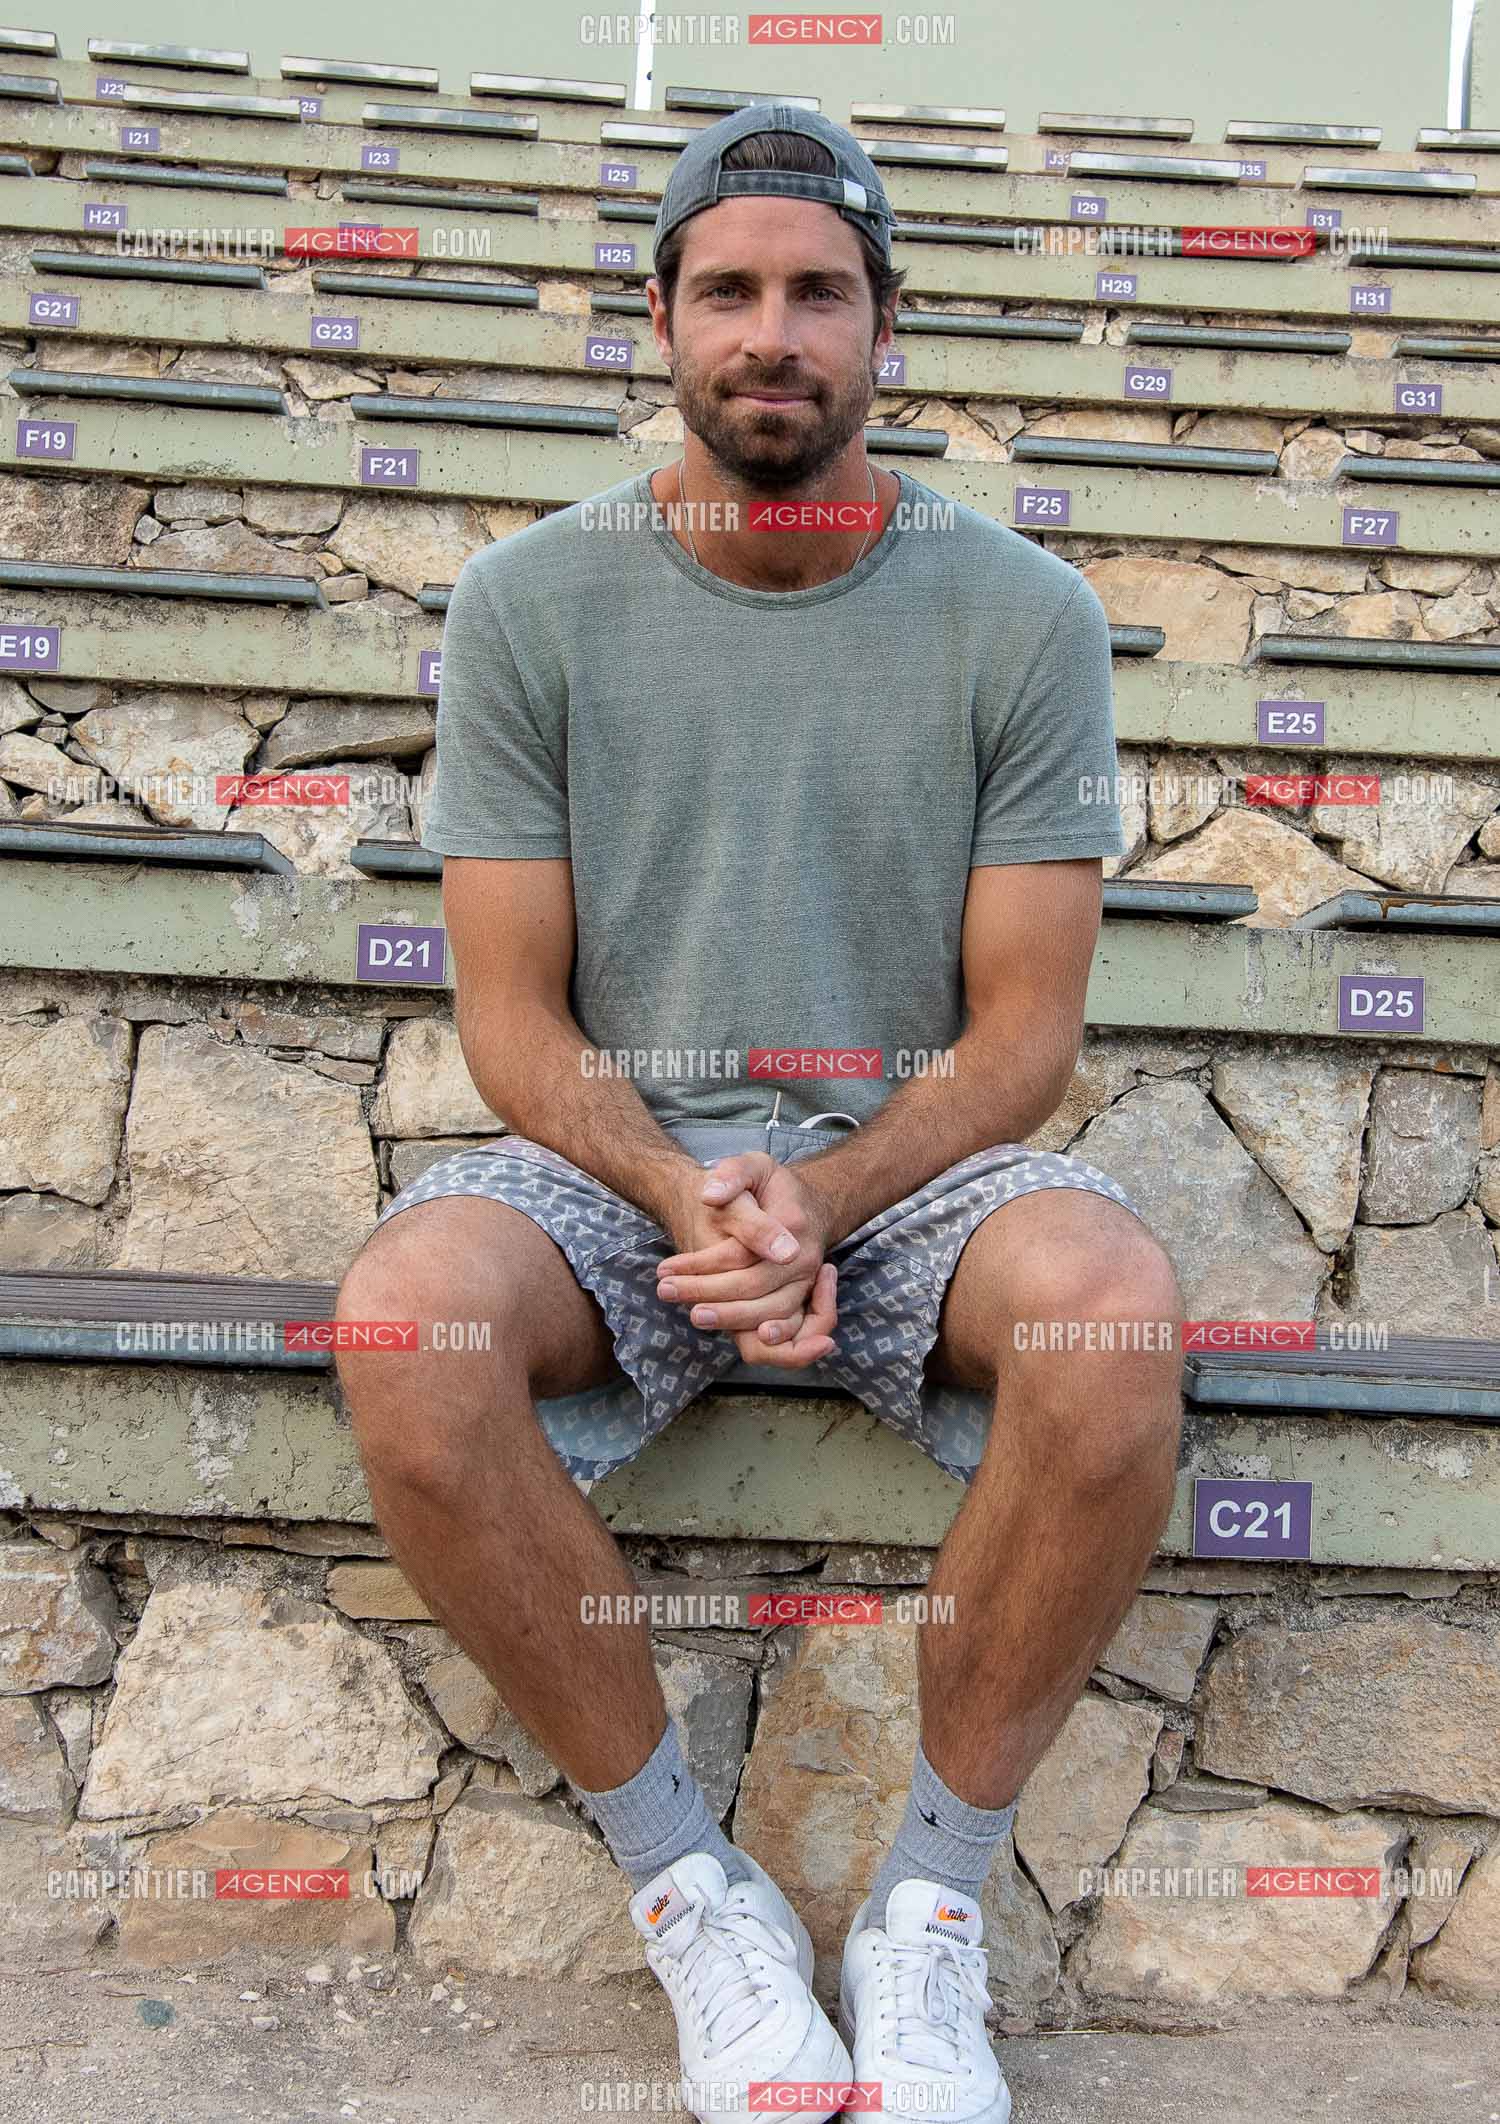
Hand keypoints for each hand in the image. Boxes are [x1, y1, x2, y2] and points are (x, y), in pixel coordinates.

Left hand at [657, 1152, 837, 1369]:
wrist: (804, 1205)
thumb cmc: (771, 1186)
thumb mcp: (754, 1165)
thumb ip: (732, 1174)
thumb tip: (710, 1195)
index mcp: (792, 1224)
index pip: (741, 1254)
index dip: (701, 1264)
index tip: (666, 1267)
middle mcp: (804, 1259)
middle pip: (753, 1286)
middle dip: (706, 1292)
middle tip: (665, 1290)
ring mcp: (804, 1282)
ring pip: (767, 1311)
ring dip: (728, 1318)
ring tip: (691, 1314)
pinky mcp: (798, 1298)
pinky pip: (783, 1325)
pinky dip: (757, 1334)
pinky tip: (728, 1333)